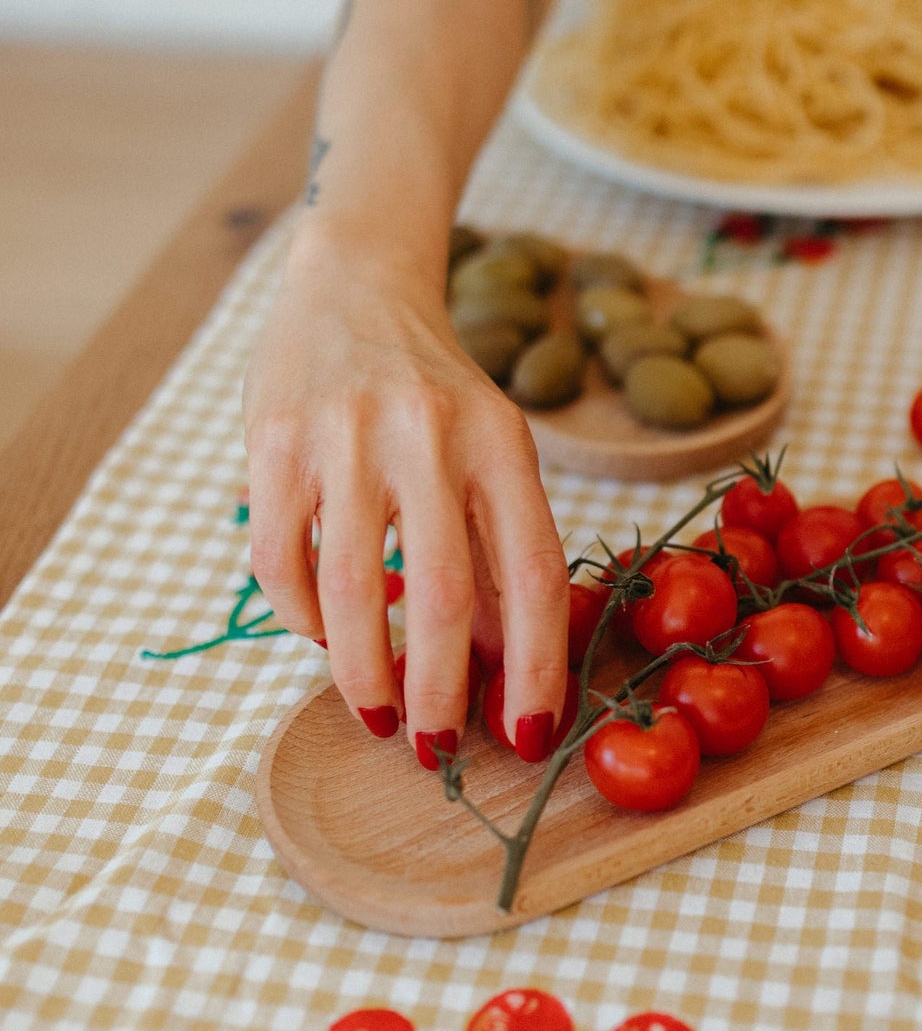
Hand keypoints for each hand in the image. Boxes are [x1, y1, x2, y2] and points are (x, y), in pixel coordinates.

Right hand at [243, 232, 569, 768]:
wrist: (354, 282)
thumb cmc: (433, 391)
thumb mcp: (488, 451)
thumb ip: (496, 549)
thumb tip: (498, 668)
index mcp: (501, 441)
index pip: (535, 573)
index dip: (536, 666)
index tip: (526, 734)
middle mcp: (429, 435)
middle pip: (443, 595)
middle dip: (439, 692)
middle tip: (434, 748)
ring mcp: (347, 435)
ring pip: (352, 589)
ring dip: (362, 671)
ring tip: (375, 712)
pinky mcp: (275, 440)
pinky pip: (281, 560)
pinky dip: (300, 616)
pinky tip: (319, 634)